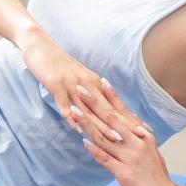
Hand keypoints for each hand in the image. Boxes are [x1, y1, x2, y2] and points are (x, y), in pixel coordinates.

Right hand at [18, 29, 147, 131]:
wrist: (41, 46)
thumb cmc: (59, 64)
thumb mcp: (79, 77)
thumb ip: (90, 92)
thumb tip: (101, 109)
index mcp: (94, 83)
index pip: (115, 105)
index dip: (129, 119)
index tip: (143, 131)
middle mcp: (87, 84)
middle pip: (105, 109)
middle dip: (121, 126)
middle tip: (136, 139)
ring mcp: (72, 84)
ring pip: (88, 109)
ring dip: (100, 125)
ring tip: (112, 139)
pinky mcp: (56, 84)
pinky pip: (64, 102)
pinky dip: (70, 115)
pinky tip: (75, 127)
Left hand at [73, 82, 180, 185]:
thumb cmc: (156, 176)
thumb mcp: (150, 150)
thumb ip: (138, 135)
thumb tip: (128, 121)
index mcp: (143, 135)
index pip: (123, 111)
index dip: (110, 96)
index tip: (99, 80)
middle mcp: (137, 142)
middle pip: (111, 119)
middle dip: (94, 102)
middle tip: (79, 88)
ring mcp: (130, 157)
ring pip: (104, 136)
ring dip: (87, 123)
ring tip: (73, 111)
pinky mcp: (124, 173)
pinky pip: (105, 158)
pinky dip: (94, 149)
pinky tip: (83, 141)